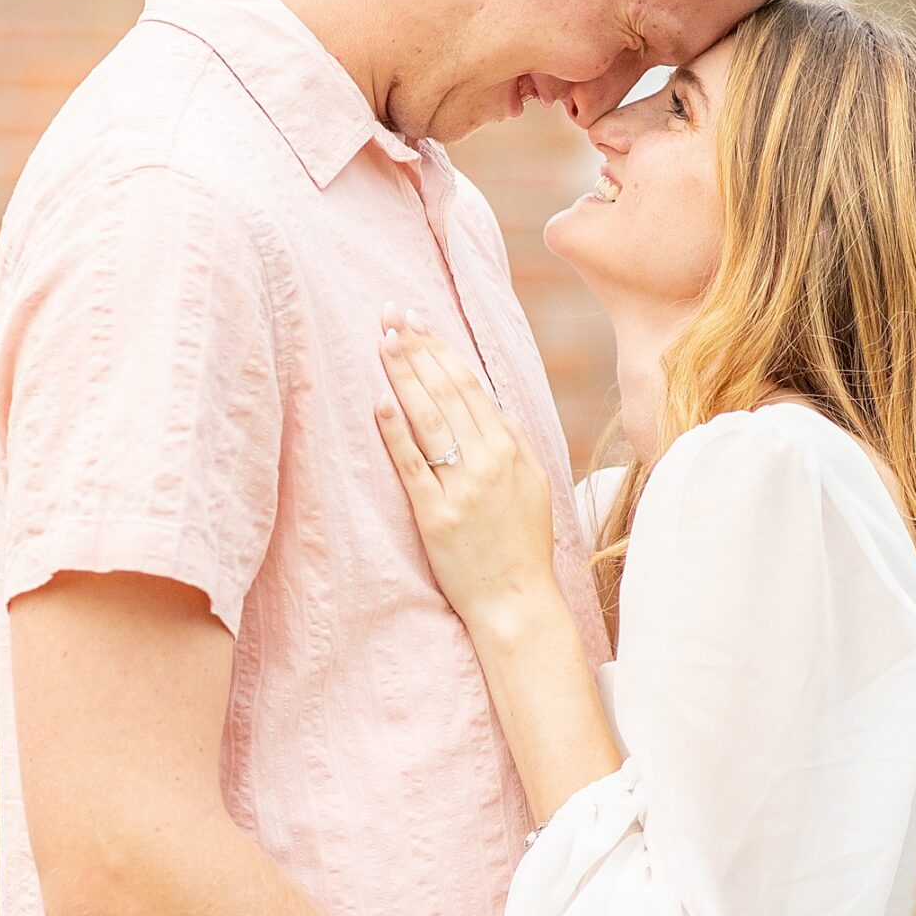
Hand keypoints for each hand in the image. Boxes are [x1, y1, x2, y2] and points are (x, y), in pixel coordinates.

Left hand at [377, 313, 556, 631]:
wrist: (516, 601)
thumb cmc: (522, 544)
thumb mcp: (535, 483)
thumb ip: (516, 440)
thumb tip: (495, 407)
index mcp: (510, 447)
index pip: (469, 384)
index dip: (440, 349)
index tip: (416, 320)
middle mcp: (488, 460)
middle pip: (446, 392)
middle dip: (416, 349)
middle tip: (389, 314)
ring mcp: (462, 488)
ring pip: (429, 419)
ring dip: (404, 376)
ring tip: (382, 342)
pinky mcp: (436, 517)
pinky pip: (413, 467)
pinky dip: (396, 433)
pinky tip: (380, 402)